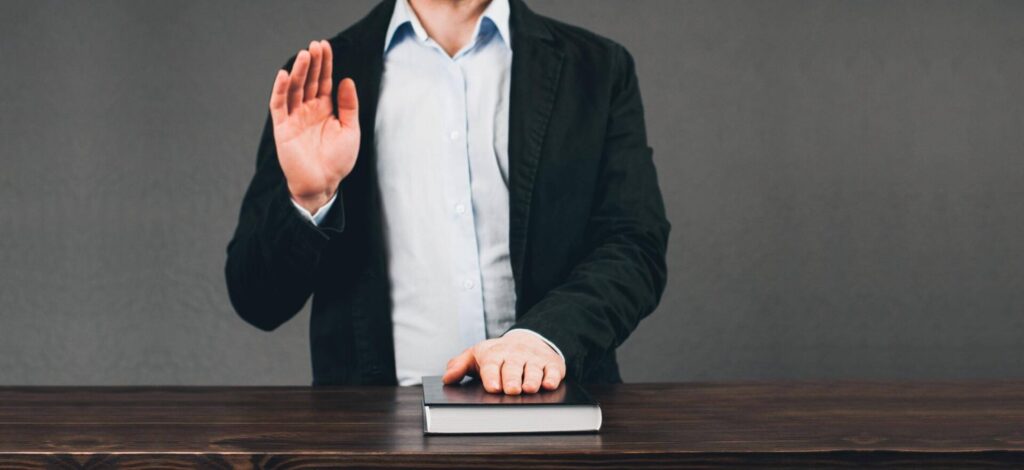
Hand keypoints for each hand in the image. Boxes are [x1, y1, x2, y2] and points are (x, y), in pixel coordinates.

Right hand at [270, 40, 359, 213]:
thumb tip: (346, 80)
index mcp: (324, 109)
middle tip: (315, 45)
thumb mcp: (350, 130)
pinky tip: (284, 75)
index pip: (323, 81)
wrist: (323, 184)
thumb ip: (348, 106)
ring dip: (298, 71)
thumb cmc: (338, 161)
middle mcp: (307, 110)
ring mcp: (294, 118)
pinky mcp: (282, 128)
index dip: (324, 64)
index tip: (325, 46)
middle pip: (308, 81)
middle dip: (312, 63)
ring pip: (294, 89)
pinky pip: (279, 106)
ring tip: (304, 55)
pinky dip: (280, 90)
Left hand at [442, 330, 565, 394]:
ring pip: (533, 369)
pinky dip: (552, 377)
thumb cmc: (499, 353)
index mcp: (495, 353)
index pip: (492, 364)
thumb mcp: (476, 355)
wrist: (527, 339)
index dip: (492, 376)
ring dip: (531, 379)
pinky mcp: (551, 363)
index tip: (493, 387)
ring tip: (529, 388)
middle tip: (511, 390)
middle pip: (513, 367)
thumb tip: (447, 377)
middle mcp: (515, 355)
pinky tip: (549, 384)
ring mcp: (533, 359)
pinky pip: (552, 370)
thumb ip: (459, 365)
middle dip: (512, 379)